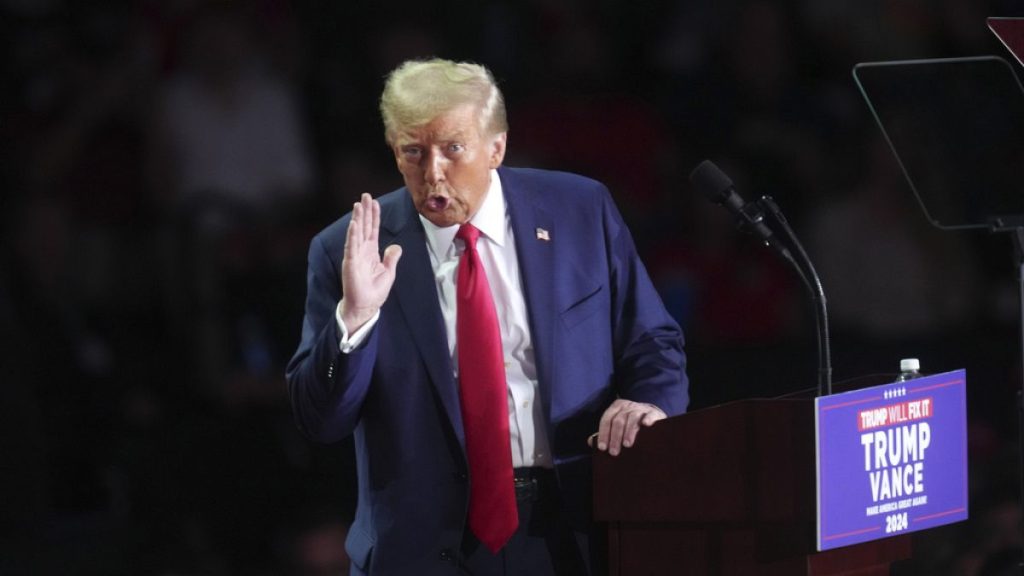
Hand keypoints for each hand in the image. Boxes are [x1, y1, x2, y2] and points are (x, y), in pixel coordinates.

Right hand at [340, 194, 401, 331]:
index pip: (373, 230)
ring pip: (357, 233)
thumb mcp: (388, 272)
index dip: (374, 216)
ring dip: (358, 219)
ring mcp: (355, 255)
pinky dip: (353, 235)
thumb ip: (391, 258)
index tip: (374, 202)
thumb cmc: (375, 292)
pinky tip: (354, 224)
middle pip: (365, 227)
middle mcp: (362, 250)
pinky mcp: (351, 263)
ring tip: (358, 205)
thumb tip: (396, 246)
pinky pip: (352, 246)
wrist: (366, 306)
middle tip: (365, 195)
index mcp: (372, 252)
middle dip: (365, 211)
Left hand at [591, 399, 665, 455]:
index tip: (602, 448)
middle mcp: (628, 406)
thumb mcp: (618, 425)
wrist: (653, 414)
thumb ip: (605, 432)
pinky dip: (647, 419)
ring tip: (627, 445)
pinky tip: (646, 425)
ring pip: (632, 418)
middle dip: (615, 437)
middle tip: (614, 452)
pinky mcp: (654, 412)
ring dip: (629, 432)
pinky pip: (650, 415)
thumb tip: (590, 442)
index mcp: (616, 407)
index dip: (603, 434)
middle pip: (618, 420)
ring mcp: (641, 408)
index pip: (606, 419)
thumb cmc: (631, 423)